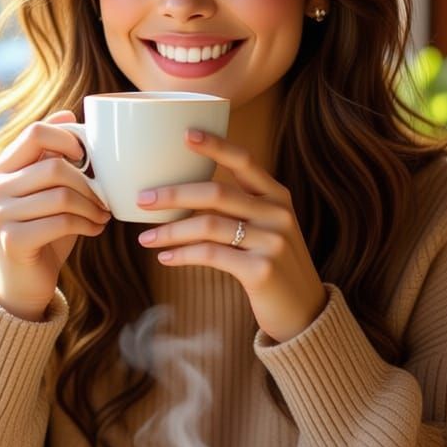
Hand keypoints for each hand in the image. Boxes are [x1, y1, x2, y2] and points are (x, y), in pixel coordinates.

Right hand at [0, 111, 110, 320]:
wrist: (24, 282)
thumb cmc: (42, 230)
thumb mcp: (48, 189)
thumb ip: (53, 156)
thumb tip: (69, 113)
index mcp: (3, 168)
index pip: (35, 132)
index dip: (68, 139)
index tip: (87, 158)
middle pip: (55, 166)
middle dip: (89, 183)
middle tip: (105, 198)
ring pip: (61, 195)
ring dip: (92, 206)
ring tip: (102, 215)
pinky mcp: (12, 240)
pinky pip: (61, 221)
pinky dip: (87, 224)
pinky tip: (95, 229)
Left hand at [135, 130, 326, 341]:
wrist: (304, 311)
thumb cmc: (274, 265)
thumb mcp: (268, 229)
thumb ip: (241, 208)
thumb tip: (184, 194)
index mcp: (277, 196)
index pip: (244, 161)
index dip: (215, 145)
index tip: (185, 134)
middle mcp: (278, 213)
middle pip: (216, 193)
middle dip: (173, 194)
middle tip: (142, 200)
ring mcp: (272, 241)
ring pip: (208, 226)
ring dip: (170, 231)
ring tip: (146, 239)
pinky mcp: (262, 270)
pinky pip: (210, 255)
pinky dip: (182, 255)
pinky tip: (166, 258)